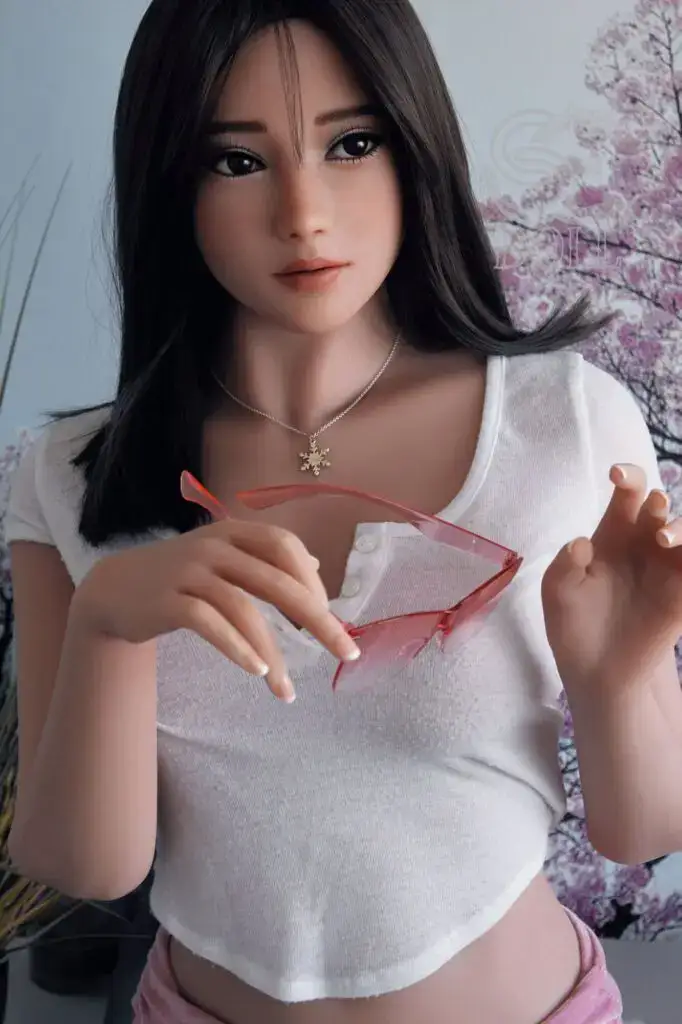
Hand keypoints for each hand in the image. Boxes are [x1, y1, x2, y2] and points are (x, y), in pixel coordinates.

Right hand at [72, 519, 359, 701]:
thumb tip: (317, 567)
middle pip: (276, 581)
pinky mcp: (167, 601)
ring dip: (272, 652)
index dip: (311, 577)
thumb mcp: (224, 557)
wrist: (115, 589)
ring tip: (285, 689)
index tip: (327, 612)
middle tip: (346, 653)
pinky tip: (256, 671)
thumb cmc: (181, 575)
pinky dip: (236, 648)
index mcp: (233, 532)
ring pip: (243, 610)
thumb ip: (267, 559)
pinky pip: (209, 623)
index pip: (284, 545)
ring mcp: (188, 572)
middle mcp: (213, 546)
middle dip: (318, 619)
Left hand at [541, 463, 681, 690]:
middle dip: (659, 502)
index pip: (628, 494)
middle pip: (662, 507)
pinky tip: (681, 556)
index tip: (617, 474)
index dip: (628, 476)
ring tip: (664, 539)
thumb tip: (580, 543)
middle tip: (653, 509)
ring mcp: (669, 568)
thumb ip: (564, 568)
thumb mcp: (558, 595)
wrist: (597, 672)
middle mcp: (645, 543)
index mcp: (614, 534)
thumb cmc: (574, 626)